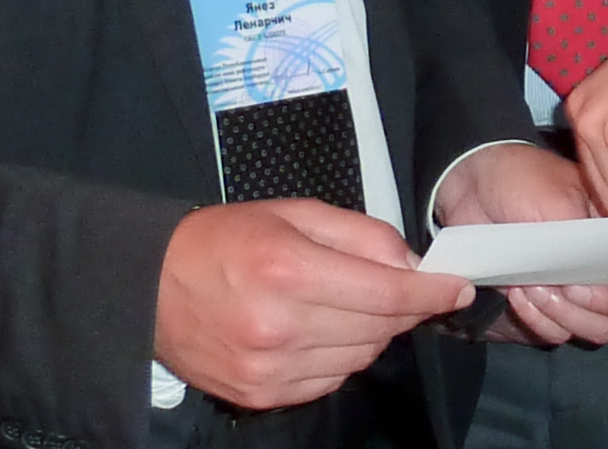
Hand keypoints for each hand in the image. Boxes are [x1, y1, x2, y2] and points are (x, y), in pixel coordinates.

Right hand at [153, 198, 472, 409]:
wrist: (150, 287)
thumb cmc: (224, 239)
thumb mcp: (294, 214)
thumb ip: (360, 235)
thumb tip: (412, 265)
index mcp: (290, 270)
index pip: (386, 292)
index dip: (430, 291)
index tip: (457, 287)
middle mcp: (282, 326)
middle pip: (379, 328)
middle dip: (402, 306)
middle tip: (402, 286)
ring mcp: (271, 369)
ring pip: (360, 358)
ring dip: (373, 332)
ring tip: (350, 304)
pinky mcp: (262, 395)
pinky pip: (330, 380)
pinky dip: (341, 357)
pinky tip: (323, 331)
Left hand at [433, 142, 607, 344]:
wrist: (470, 187)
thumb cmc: (521, 182)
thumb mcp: (558, 200)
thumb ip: (587, 239)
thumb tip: (603, 279)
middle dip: (603, 306)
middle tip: (568, 286)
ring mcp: (581, 289)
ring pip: (599, 328)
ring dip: (567, 314)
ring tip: (533, 286)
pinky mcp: (549, 306)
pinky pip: (560, 334)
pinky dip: (540, 321)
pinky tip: (517, 293)